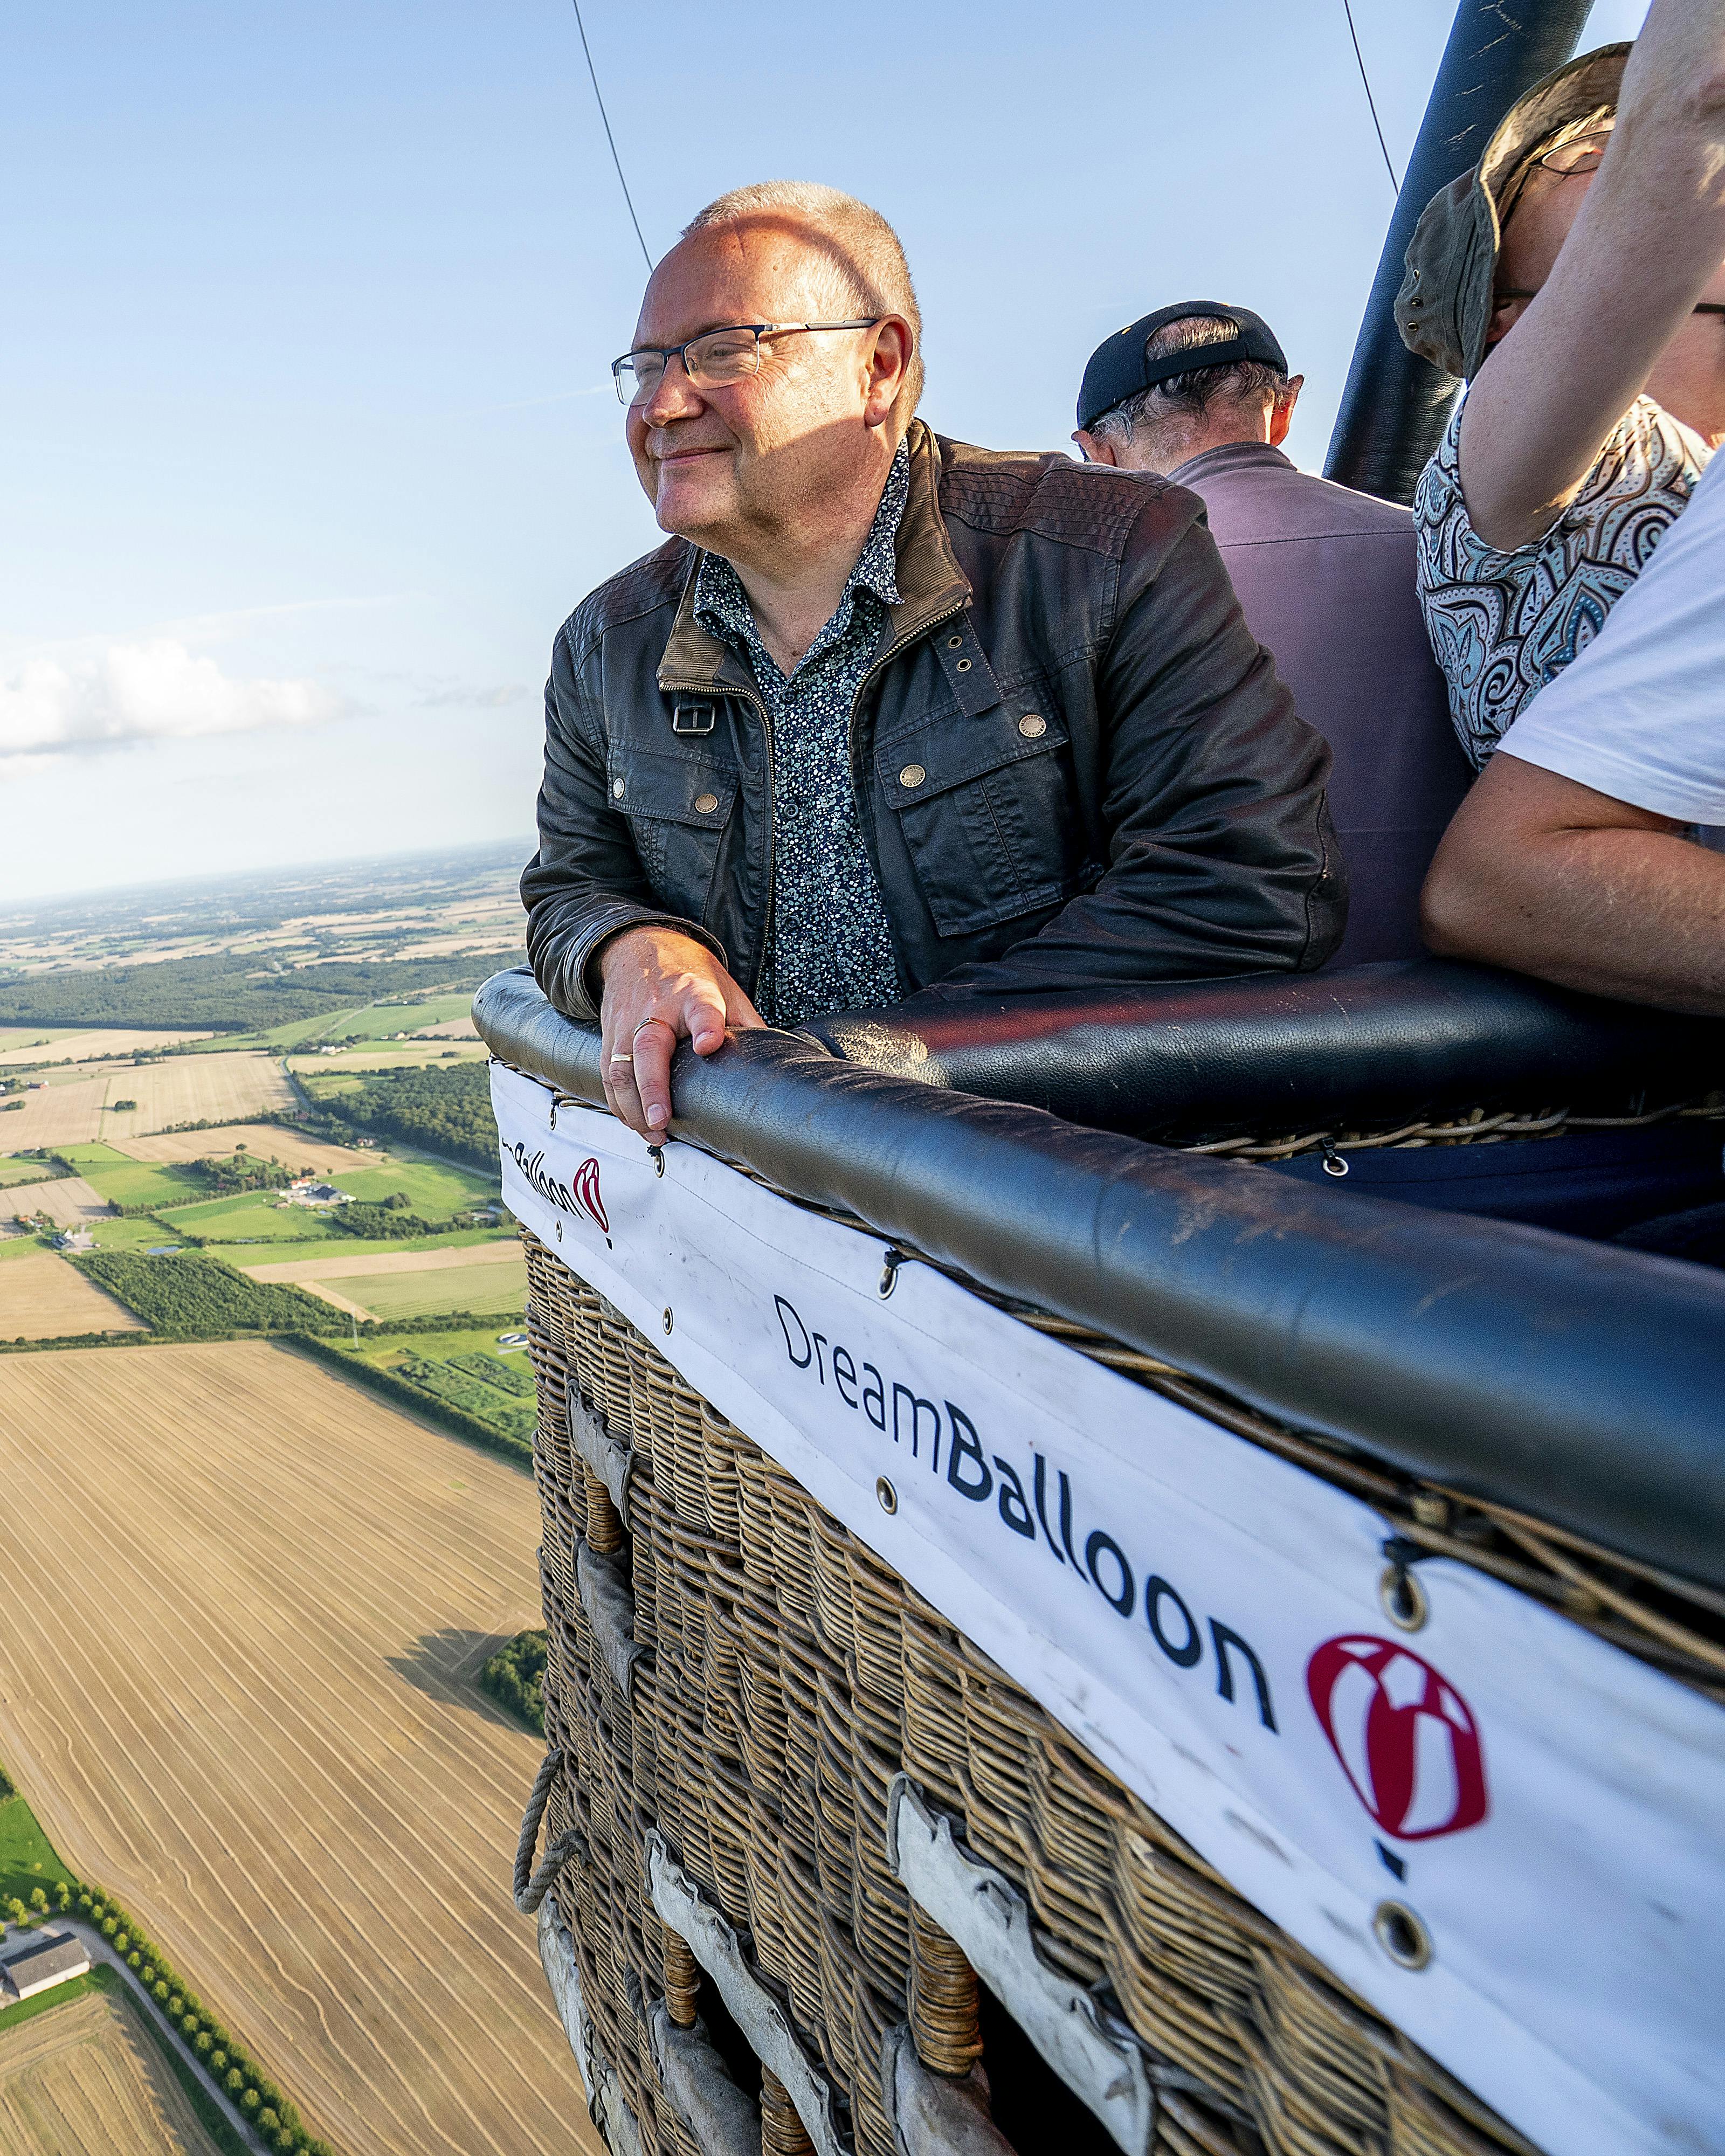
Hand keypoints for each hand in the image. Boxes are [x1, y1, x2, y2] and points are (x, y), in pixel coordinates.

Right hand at [597, 926, 761, 1137]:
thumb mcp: (726, 991)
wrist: (640, 948)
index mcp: (694, 995)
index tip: (709, 1044)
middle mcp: (656, 1009)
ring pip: (621, 1068)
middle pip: (649, 1047)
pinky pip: (609, 1076)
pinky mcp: (610, 1038)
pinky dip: (620, 1104)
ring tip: (655, 1132)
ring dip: (634, 1107)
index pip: (702, 1009)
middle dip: (653, 1088)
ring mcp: (628, 1024)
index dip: (706, 1026)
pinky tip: (636, 1124)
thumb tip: (776, 1065)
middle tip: (662, 1120)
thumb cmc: (689, 977)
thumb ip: (746, 1026)